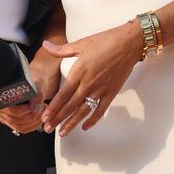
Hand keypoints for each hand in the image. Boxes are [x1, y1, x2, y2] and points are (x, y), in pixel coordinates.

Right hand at [0, 47, 61, 134]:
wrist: (37, 83)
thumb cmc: (35, 81)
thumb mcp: (38, 84)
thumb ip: (37, 96)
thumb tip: (35, 108)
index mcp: (2, 96)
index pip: (9, 110)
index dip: (22, 111)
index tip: (33, 107)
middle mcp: (1, 108)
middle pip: (15, 120)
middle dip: (32, 117)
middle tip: (42, 108)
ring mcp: (7, 117)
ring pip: (20, 127)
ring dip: (34, 122)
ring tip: (42, 111)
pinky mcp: (14, 122)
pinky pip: (23, 129)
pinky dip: (33, 126)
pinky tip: (39, 117)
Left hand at [40, 21, 141, 136]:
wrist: (129, 44)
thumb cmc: (105, 41)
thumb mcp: (80, 44)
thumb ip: (61, 49)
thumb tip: (45, 45)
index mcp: (79, 72)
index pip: (63, 94)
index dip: (53, 107)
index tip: (44, 117)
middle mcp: (89, 83)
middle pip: (71, 106)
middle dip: (58, 119)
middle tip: (47, 128)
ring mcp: (101, 90)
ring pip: (84, 111)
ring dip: (72, 123)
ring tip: (63, 132)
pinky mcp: (112, 92)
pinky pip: (101, 110)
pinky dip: (93, 119)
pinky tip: (85, 127)